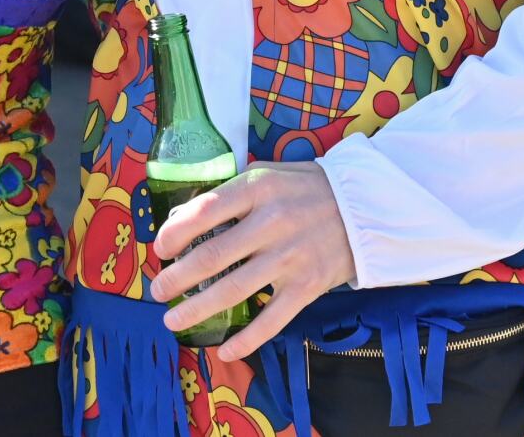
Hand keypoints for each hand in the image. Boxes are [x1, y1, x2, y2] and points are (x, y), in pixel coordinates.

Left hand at [151, 161, 358, 360]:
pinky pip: (271, 320)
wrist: (365, 207)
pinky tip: (223, 349)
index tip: (160, 248)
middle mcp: (272, 224)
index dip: (176, 232)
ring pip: (234, 291)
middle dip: (177, 278)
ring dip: (197, 309)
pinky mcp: (306, 287)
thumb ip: (230, 193)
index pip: (207, 210)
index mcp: (259, 189)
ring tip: (172, 320)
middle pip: (213, 256)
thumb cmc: (306, 188)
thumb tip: (183, 219)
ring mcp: (290, 258)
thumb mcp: (267, 175)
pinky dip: (246, 339)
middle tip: (158, 290)